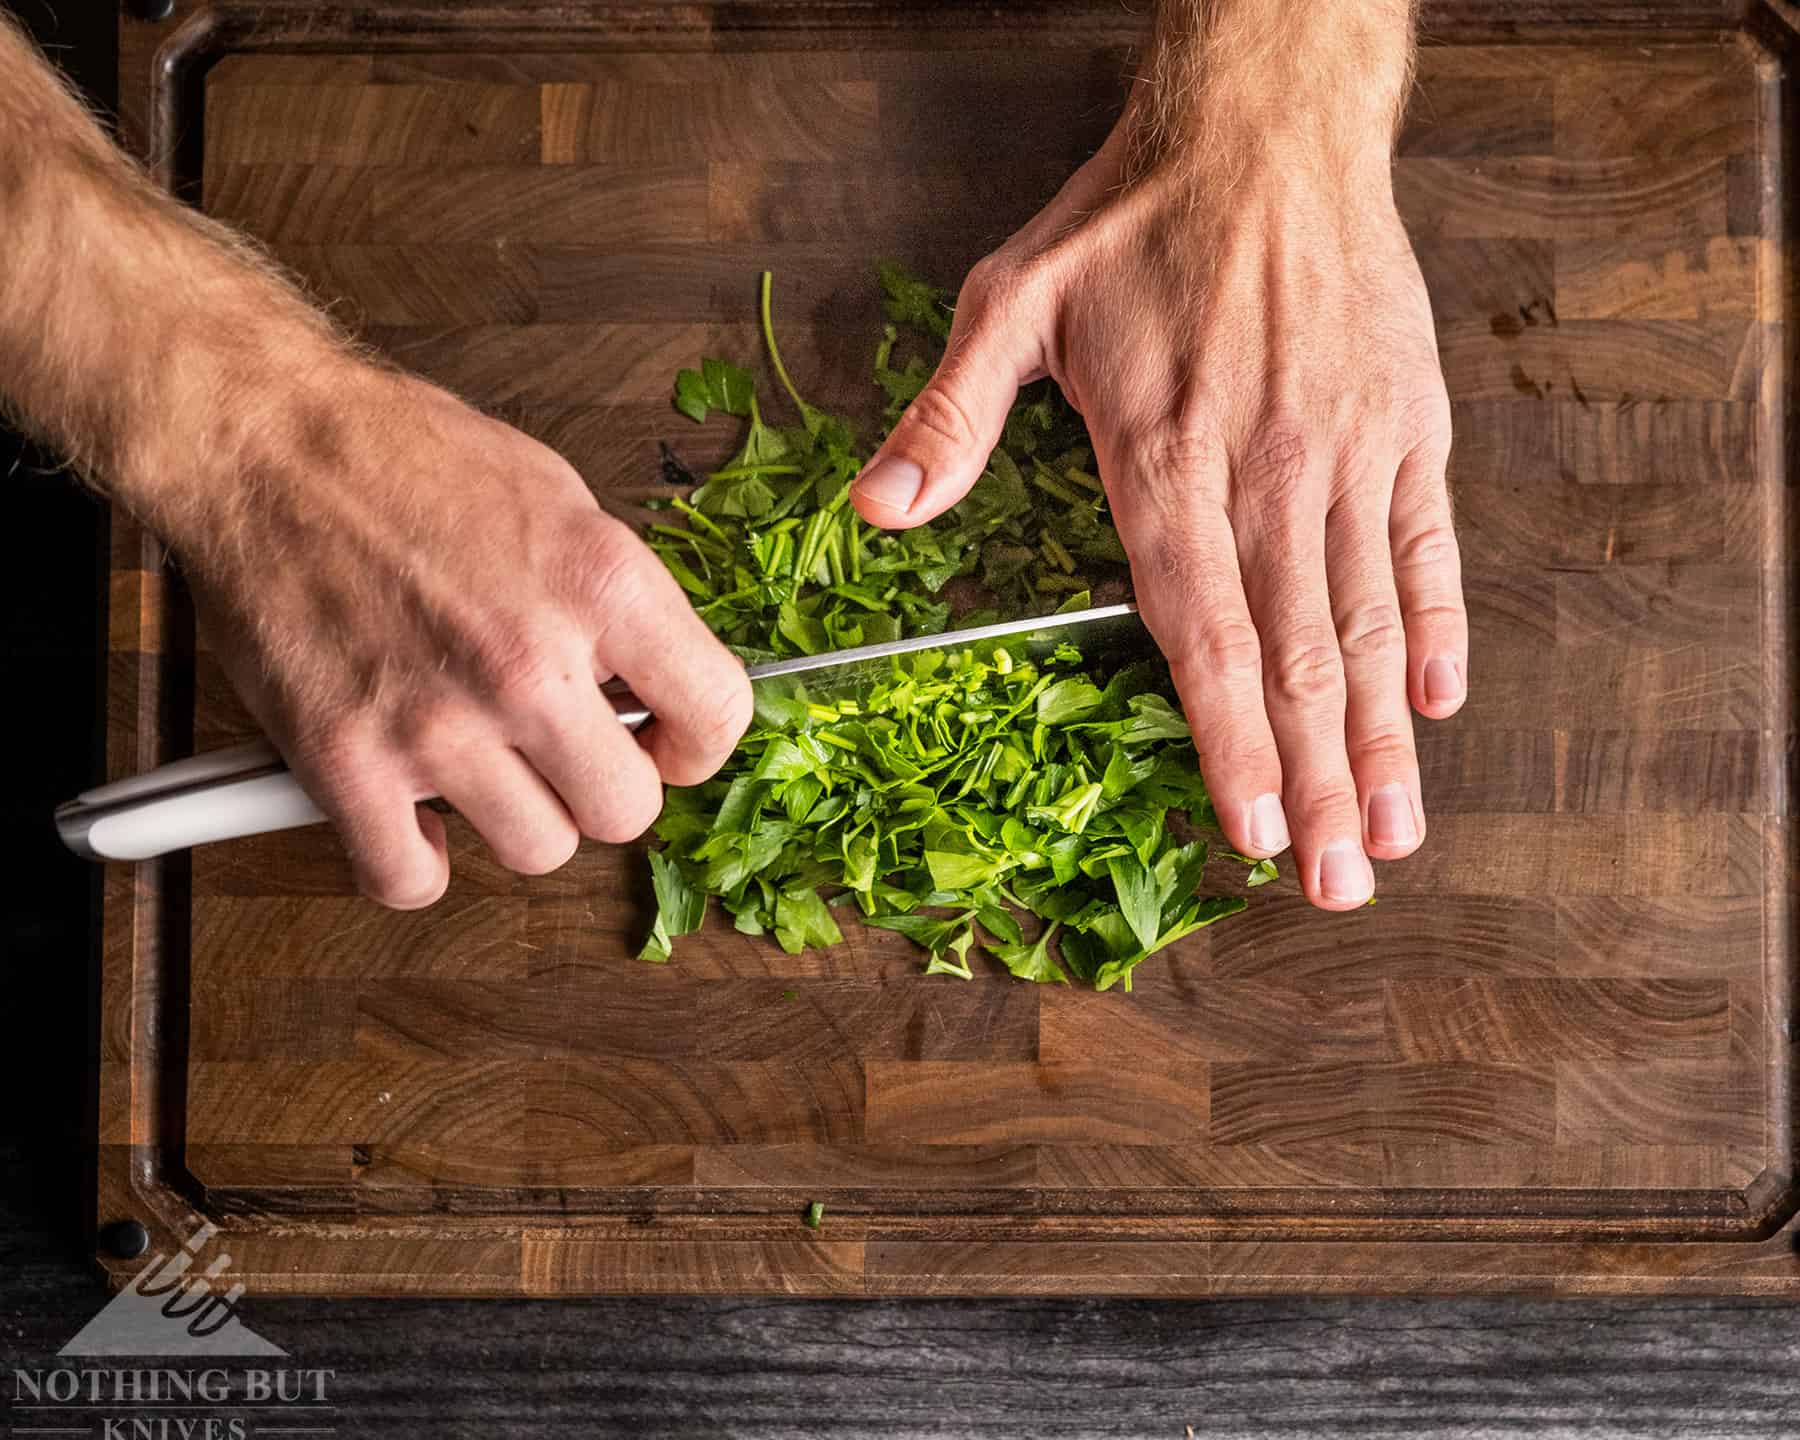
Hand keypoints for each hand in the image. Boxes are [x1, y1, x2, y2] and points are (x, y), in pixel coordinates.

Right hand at [180, 362, 752, 908]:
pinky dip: (410, 858)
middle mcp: (529, 664)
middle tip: (563, 750)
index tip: (664, 745)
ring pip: (536, 851)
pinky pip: (410, 879)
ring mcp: (437, 722)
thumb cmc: (407, 458)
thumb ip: (614, 603)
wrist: (264, 444)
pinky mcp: (346, 762)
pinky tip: (406, 807)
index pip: (716, 714)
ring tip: (478, 760)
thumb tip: (648, 684)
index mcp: (600, 585)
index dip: (696, 744)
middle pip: (626, 810)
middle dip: (602, 786)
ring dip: (514, 818)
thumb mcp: (558, 501)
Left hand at [850, 21, 1464, 910]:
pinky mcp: (1406, 420)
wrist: (1265, 126)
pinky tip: (1440, 705)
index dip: (1229, 738)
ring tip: (1396, 833)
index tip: (1251, 830)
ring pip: (1371, 618)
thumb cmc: (1129, 218)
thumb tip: (879, 507)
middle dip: (1319, 779)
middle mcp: (1269, 467)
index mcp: (1168, 455)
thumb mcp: (1011, 298)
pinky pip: (1428, 543)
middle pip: (1297, 653)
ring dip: (1384, 736)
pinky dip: (1438, 626)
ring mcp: (1349, 447)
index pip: (1203, 629)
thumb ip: (951, 416)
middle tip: (1336, 883)